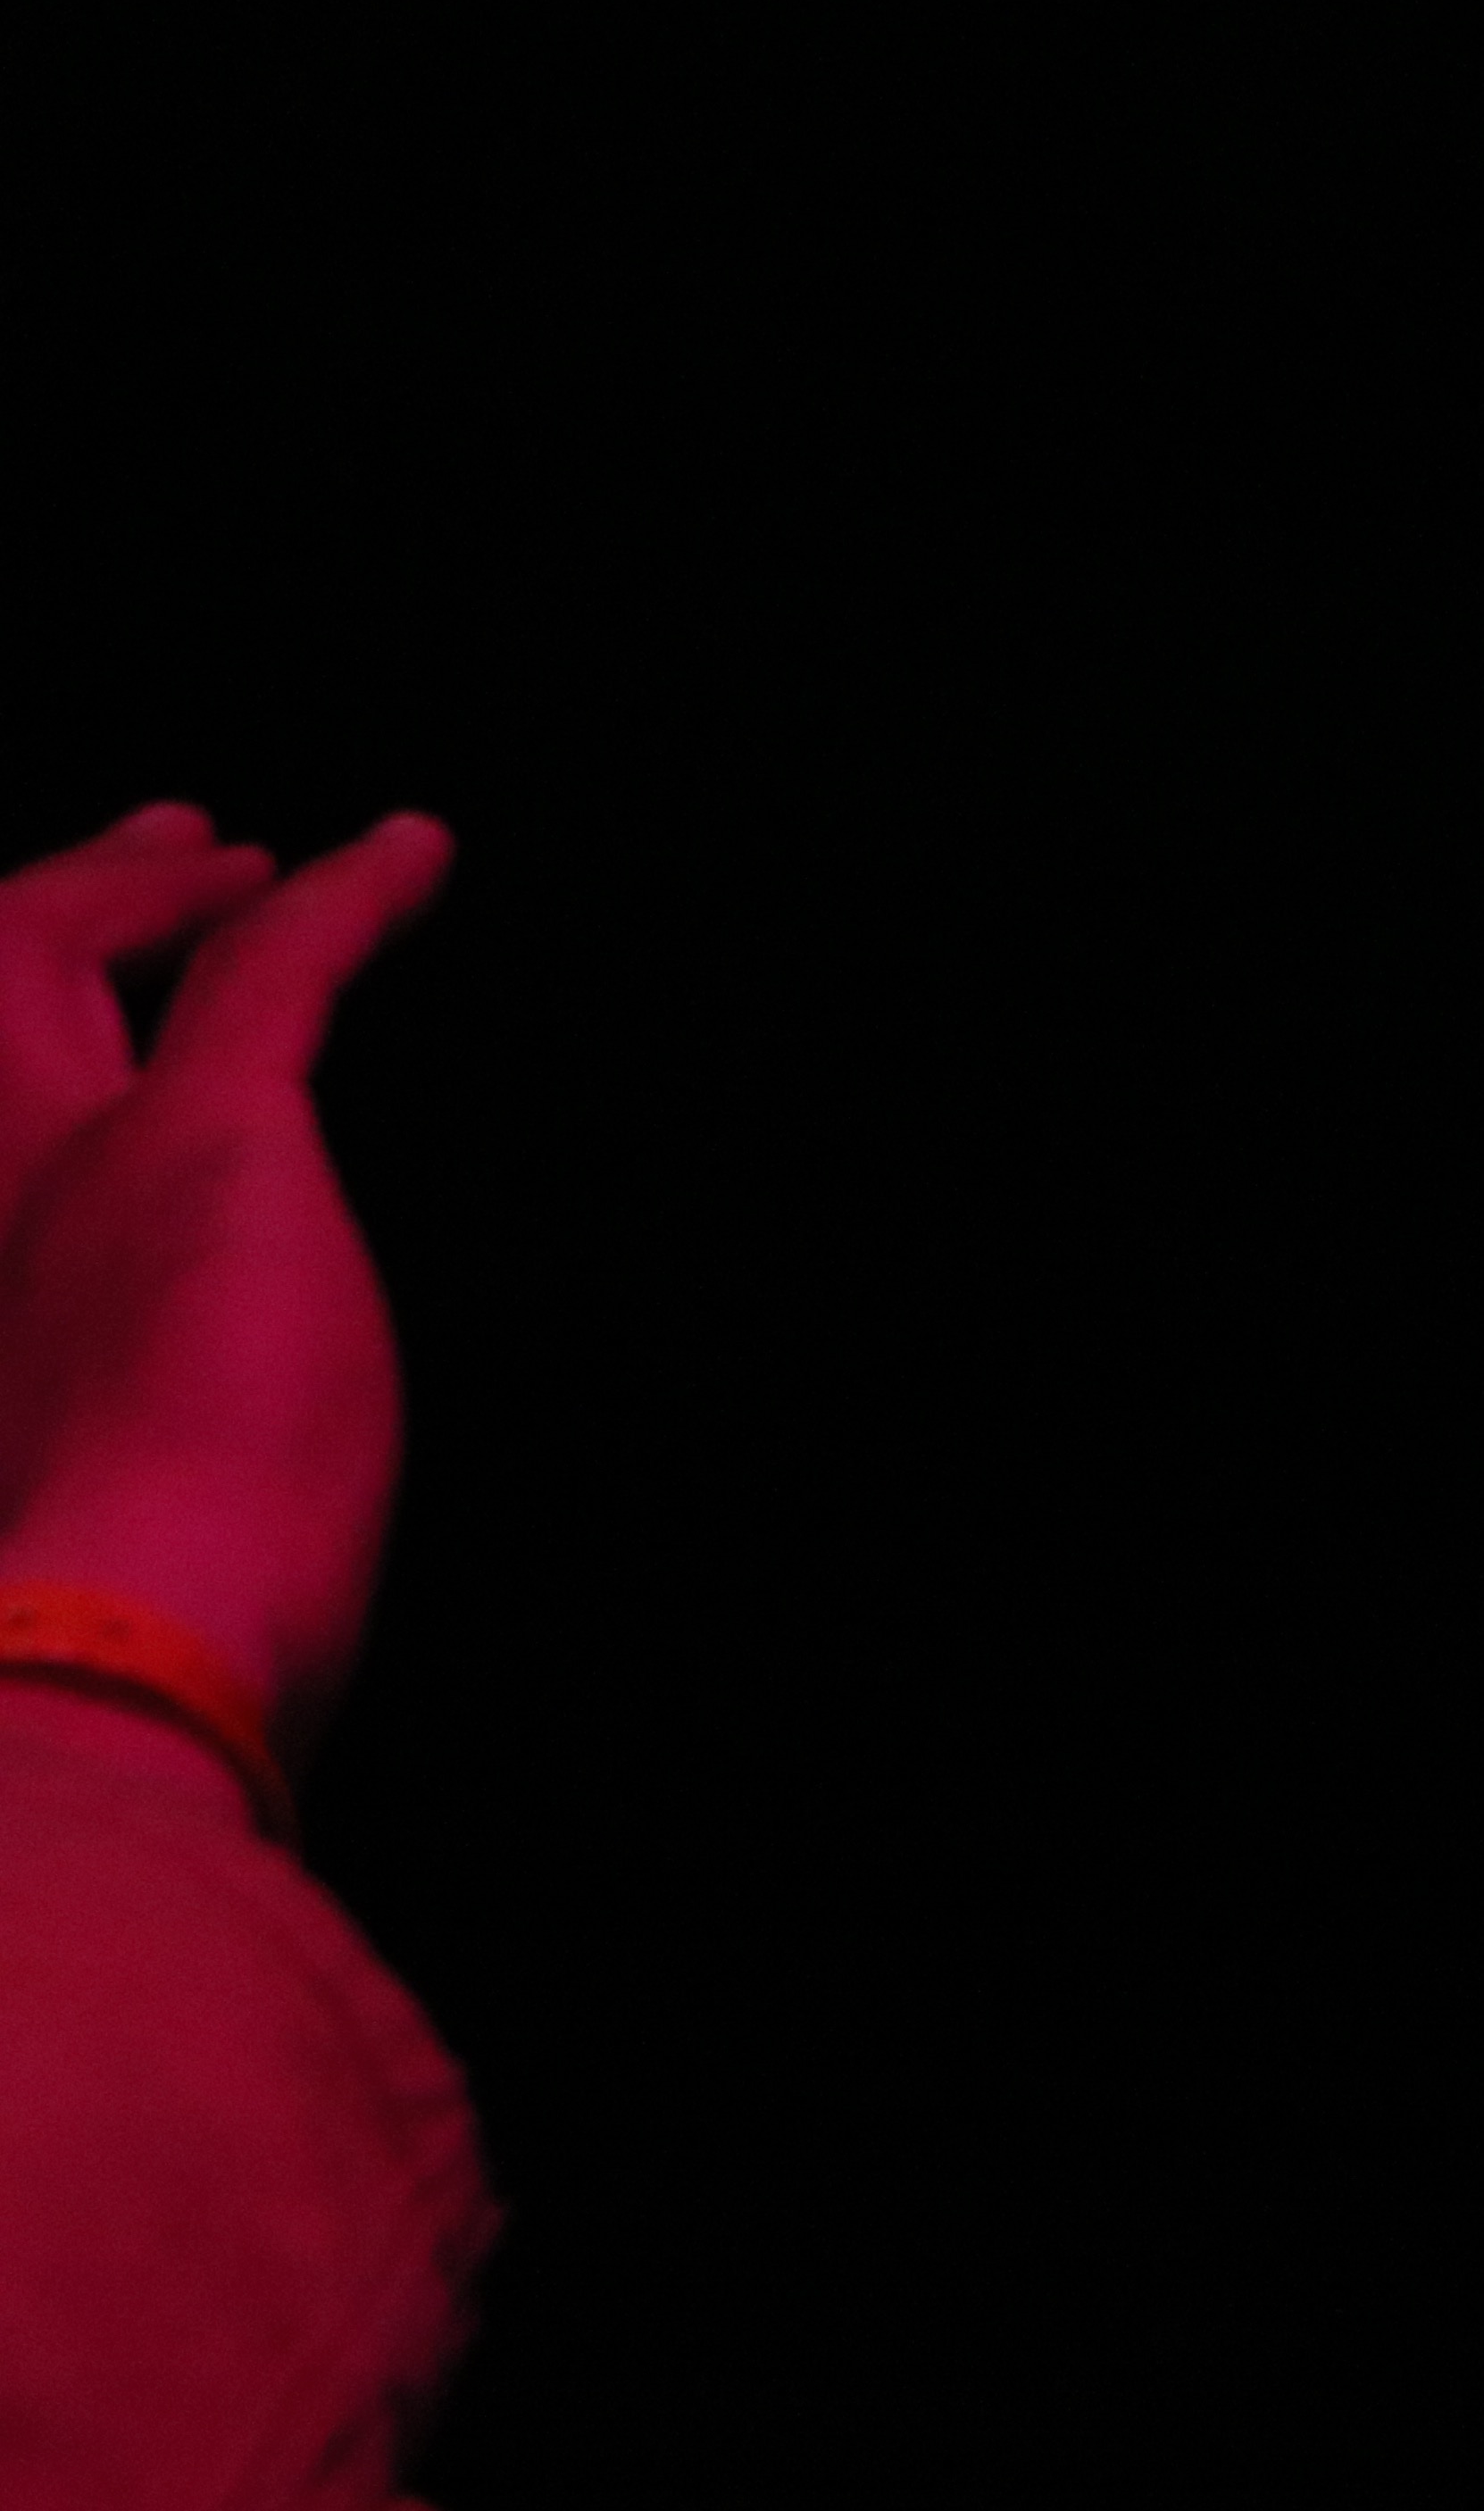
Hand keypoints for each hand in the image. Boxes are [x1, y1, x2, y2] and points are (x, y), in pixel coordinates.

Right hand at [0, 808, 449, 1739]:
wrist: (96, 1656)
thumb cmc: (91, 1652)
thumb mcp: (70, 1542)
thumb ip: (105, 1488)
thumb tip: (155, 1537)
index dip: (10, 1067)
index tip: (82, 1042)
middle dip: (56, 918)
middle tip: (167, 864)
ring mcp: (56, 1159)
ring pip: (54, 951)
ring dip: (154, 890)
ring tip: (239, 854)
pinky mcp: (210, 1136)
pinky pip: (278, 964)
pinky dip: (344, 898)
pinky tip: (416, 853)